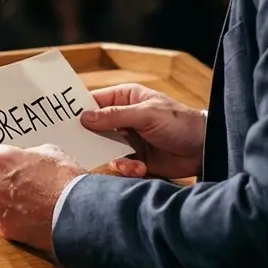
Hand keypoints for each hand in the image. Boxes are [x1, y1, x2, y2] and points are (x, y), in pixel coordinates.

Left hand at [0, 142, 82, 253]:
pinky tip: (32, 215)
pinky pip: (4, 219)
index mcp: (0, 160)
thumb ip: (27, 154)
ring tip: (29, 200)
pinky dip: (14, 217)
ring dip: (4, 198)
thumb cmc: (67, 179)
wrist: (80, 213)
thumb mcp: (49, 152)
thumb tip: (23, 159)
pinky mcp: (6, 229)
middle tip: (16, 178)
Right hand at [80, 84, 205, 180]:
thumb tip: (84, 117)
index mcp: (126, 98)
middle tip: (81, 148)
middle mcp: (124, 118)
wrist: (204, 149)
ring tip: (130, 163)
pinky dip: (127, 168)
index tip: (62, 122)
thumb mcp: (146, 115)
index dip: (78, 110)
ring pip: (105, 149)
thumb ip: (115, 116)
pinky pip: (120, 164)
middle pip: (95, 127)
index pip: (94, 102)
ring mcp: (129, 139)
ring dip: (114, 158)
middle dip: (92, 140)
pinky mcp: (136, 158)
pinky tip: (141, 168)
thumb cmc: (179, 122)